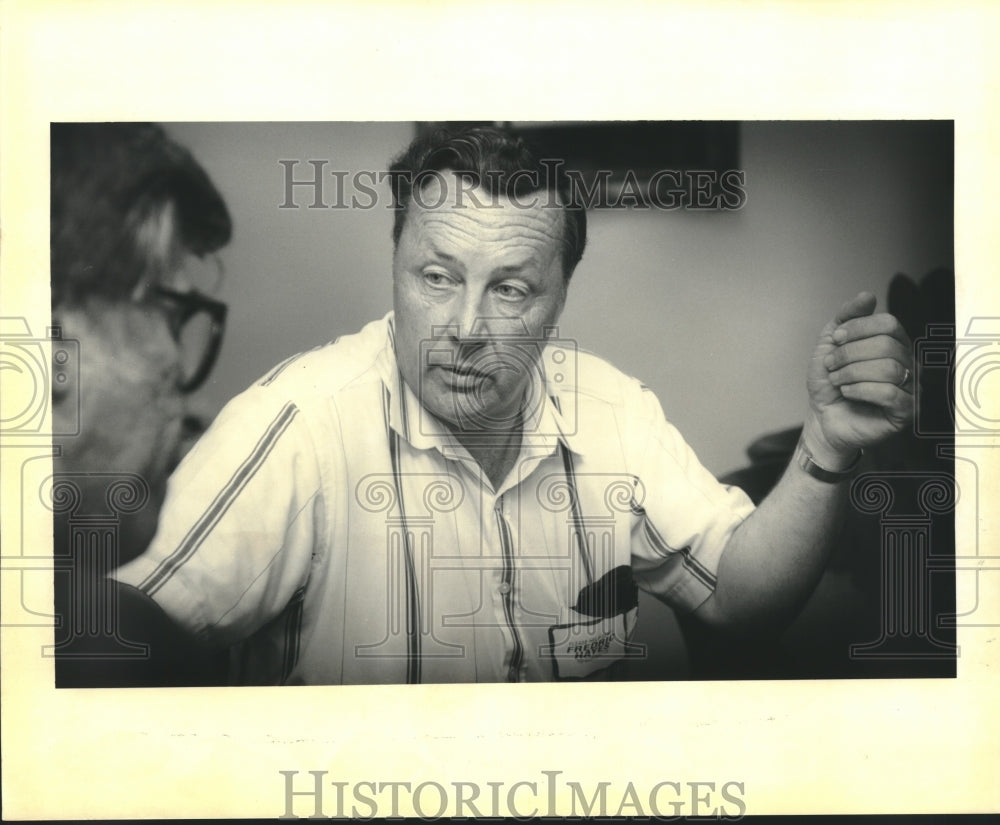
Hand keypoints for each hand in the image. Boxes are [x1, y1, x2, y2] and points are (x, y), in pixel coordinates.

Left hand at [804, 291, 913, 464]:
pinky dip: (861, 390)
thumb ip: (847, 317)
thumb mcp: (830, 344)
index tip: (835, 339)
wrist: (824, 417)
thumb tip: (867, 295)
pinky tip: (847, 393)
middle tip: (831, 365)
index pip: (889, 323)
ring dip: (852, 373)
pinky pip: (890, 393)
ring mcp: (910, 387)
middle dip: (850, 354)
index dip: (858, 328)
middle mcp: (908, 363)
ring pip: (889, 368)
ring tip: (837, 381)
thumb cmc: (831, 381)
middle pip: (887, 345)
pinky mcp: (906, 411)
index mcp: (894, 343)